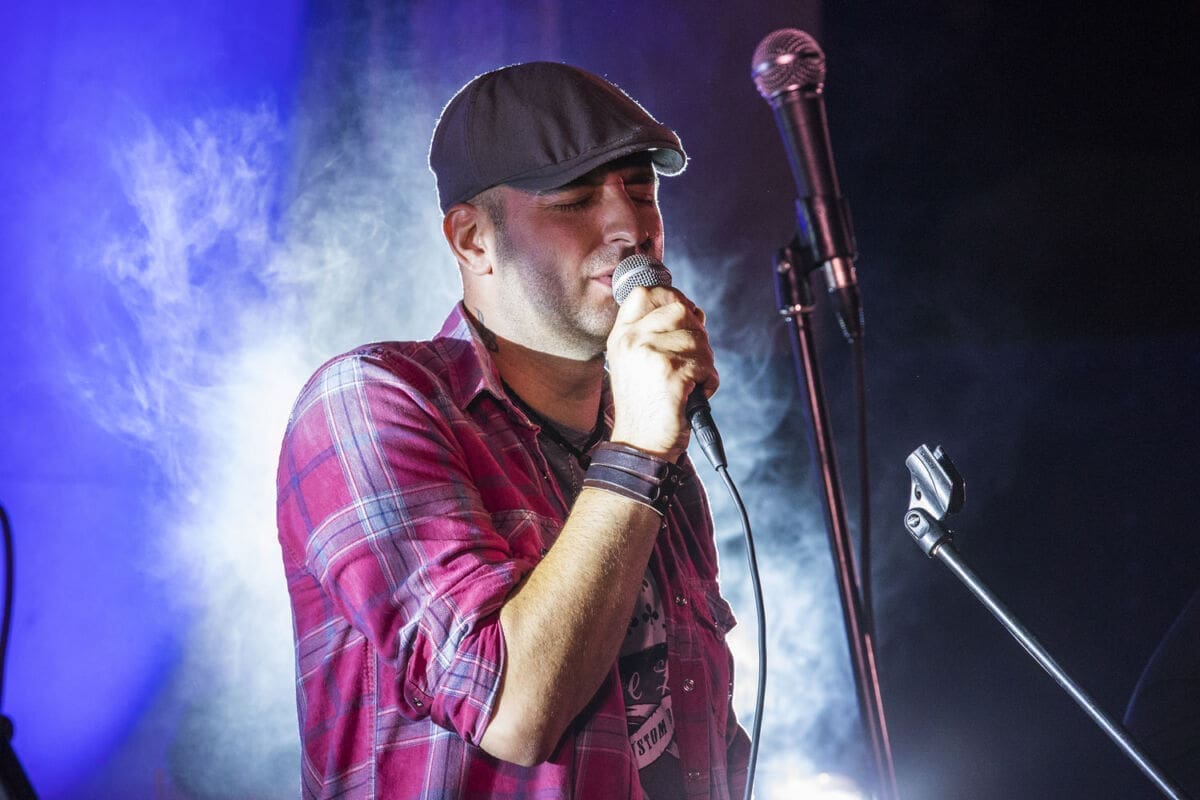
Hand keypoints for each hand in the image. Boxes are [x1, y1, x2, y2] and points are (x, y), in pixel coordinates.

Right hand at [606, 285, 717, 459]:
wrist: (640, 445)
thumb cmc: (646, 406)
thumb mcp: (637, 362)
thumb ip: (657, 333)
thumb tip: (695, 312)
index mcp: (621, 336)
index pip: (646, 292)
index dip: (672, 298)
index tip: (685, 317)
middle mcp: (631, 340)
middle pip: (680, 310)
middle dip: (697, 334)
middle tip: (691, 361)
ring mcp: (649, 354)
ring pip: (698, 338)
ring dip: (705, 362)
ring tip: (689, 383)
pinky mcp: (670, 372)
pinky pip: (705, 363)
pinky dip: (708, 381)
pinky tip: (693, 394)